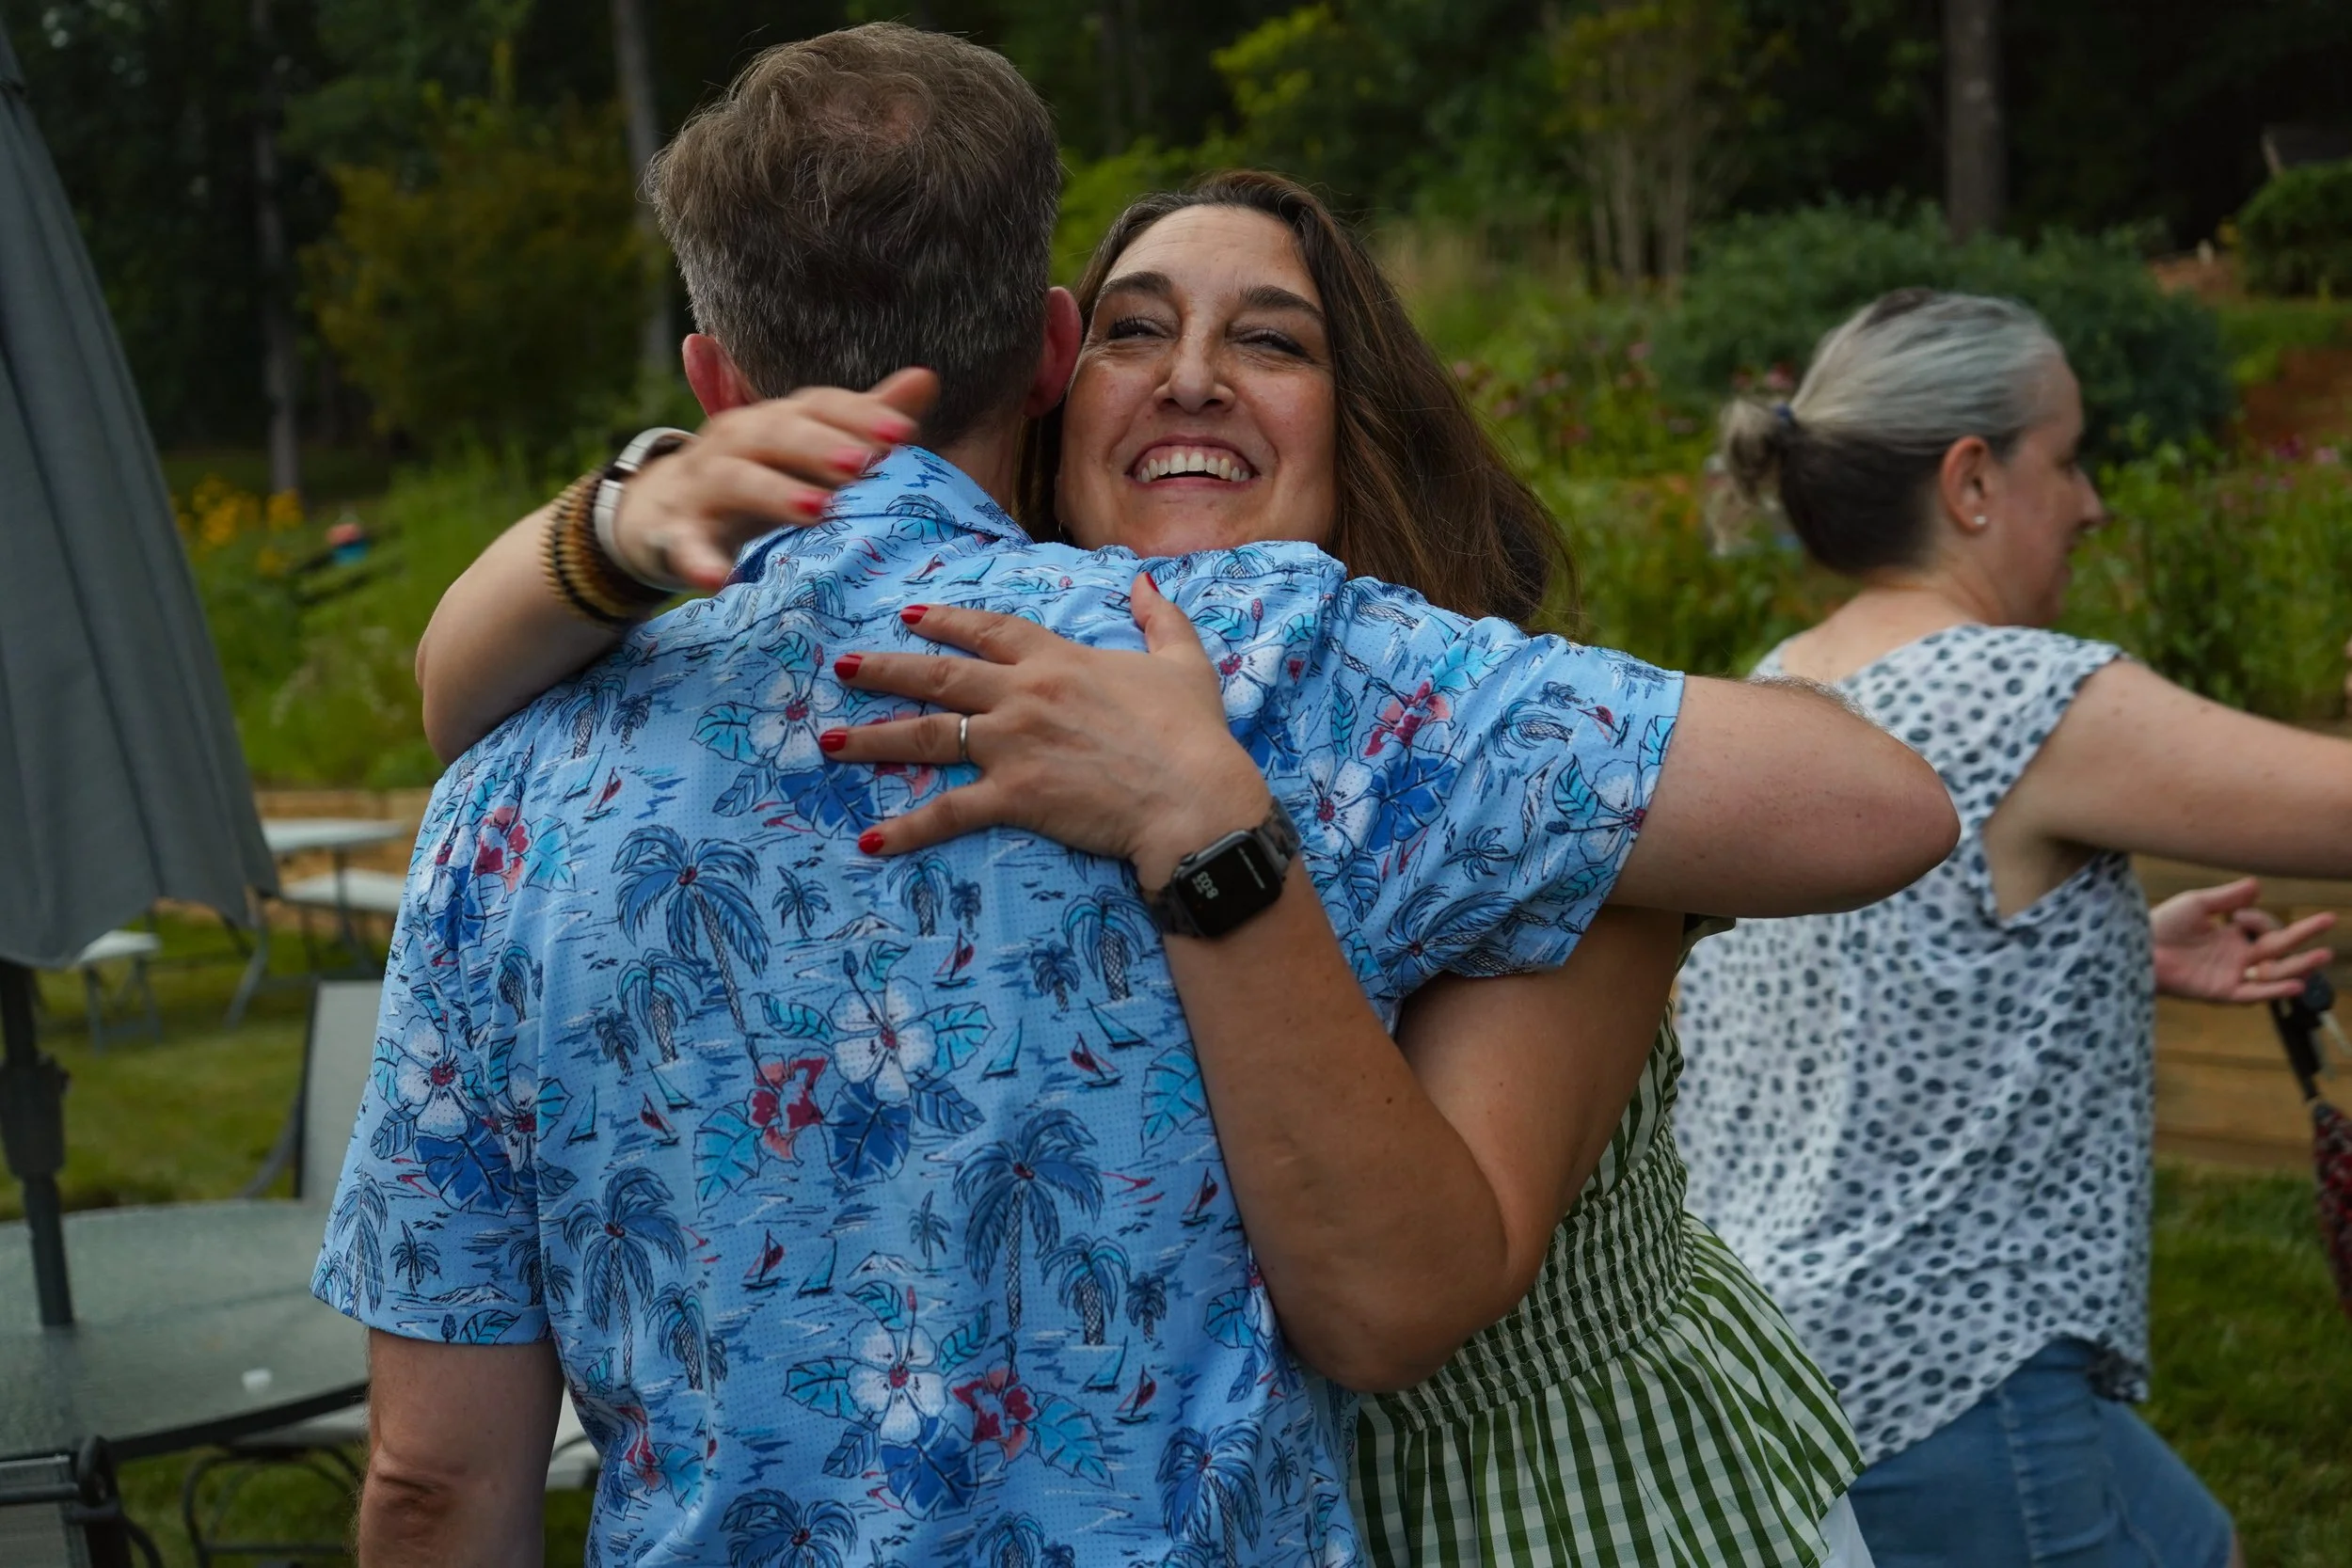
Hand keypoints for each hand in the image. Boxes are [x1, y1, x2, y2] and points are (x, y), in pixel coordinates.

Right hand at [609, 369, 937, 590]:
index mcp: (772, 419)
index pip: (816, 406)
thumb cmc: (754, 477)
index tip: (904, 433)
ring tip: (816, 509)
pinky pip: (686, 546)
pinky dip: (700, 562)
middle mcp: (735, 442)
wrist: (658, 513)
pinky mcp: (675, 534)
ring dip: (774, 492)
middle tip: (863, 465)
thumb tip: (925, 379)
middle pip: (776, 435)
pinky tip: (719, 581)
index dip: (857, 416)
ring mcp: (701, 486)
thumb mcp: (805, 449)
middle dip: (819, 446)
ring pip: (735, 480)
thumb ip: (860, 421)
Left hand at [822, 574, 1270, 886]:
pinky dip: (908, 828)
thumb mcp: (1184, 662)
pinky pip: (949, 812)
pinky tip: (871, 839)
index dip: (947, 621)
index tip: (910, 615)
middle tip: (843, 668)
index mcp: (1058, 659)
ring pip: (927, 735)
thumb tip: (1143, 580)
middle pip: (939, 676)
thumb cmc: (1193, 732)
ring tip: (829, 742)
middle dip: (886, 669)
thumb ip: (1159, 617)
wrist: (1193, 796)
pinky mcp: (1014, 797)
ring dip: (873, 738)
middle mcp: (1023, 695)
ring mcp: (1013, 745)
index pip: (990, 630)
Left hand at [2149, 876, 2334, 1002]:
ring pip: (2273, 972)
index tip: (2237, 915)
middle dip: (2304, 934)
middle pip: (2279, 947)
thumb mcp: (2196, 904)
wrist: (2137, 948)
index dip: (2259, 919)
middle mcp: (2236, 956)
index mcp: (2231, 935)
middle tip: (2330, 919)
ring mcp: (2231, 974)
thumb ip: (2227, 897)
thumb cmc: (2161, 924)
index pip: (2264, 927)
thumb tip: (2257, 885)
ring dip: (2299, 964)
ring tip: (2324, 955)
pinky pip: (2252, 993)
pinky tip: (2295, 985)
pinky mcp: (2220, 991)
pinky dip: (2273, 990)